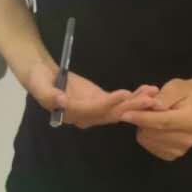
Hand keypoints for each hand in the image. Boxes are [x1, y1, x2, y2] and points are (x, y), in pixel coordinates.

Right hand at [25, 61, 158, 128]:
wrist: (42, 75)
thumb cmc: (38, 80)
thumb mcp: (39, 85)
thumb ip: (49, 94)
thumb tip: (61, 100)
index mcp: (70, 113)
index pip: (91, 111)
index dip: (107, 104)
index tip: (123, 95)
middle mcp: (85, 116)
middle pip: (111, 114)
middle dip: (131, 107)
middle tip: (149, 100)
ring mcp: (94, 110)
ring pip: (119, 110)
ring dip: (137, 103)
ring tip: (154, 94)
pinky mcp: (100, 101)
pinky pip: (119, 101)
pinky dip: (134, 96)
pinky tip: (148, 91)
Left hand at [121, 78, 191, 161]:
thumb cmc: (183, 94)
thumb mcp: (175, 87)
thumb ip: (164, 96)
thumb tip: (154, 105)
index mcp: (191, 119)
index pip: (162, 121)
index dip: (142, 118)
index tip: (124, 114)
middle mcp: (188, 138)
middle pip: (152, 132)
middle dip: (142, 118)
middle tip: (145, 107)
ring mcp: (180, 149)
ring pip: (147, 139)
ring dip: (143, 126)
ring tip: (153, 115)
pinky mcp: (172, 155)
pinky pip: (148, 145)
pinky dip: (146, 134)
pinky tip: (154, 126)